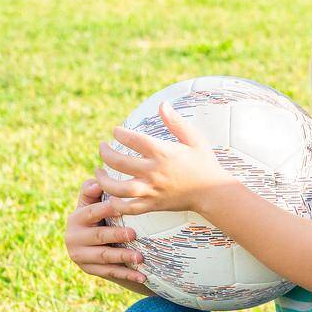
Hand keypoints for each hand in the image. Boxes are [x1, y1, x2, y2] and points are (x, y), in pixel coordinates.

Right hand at [64, 178, 146, 285]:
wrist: (94, 243)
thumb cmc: (100, 215)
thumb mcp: (94, 203)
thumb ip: (93, 191)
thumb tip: (96, 181)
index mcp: (76, 218)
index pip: (91, 212)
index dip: (106, 209)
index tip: (122, 207)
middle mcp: (73, 238)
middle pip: (98, 236)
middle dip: (116, 235)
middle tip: (134, 234)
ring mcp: (80, 256)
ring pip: (104, 256)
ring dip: (123, 256)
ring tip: (141, 257)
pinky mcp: (89, 270)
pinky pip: (110, 272)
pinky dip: (127, 274)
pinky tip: (142, 276)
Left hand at [94, 102, 233, 214]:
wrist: (213, 191)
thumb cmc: (204, 162)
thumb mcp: (194, 139)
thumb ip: (176, 122)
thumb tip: (162, 104)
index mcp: (164, 153)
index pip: (133, 140)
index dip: (120, 134)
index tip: (116, 131)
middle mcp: (154, 171)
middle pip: (119, 162)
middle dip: (105, 152)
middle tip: (102, 147)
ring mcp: (152, 190)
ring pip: (117, 188)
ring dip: (103, 179)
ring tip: (98, 171)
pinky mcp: (152, 205)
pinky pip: (127, 207)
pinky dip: (115, 203)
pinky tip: (110, 195)